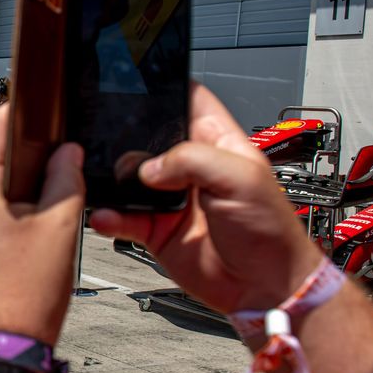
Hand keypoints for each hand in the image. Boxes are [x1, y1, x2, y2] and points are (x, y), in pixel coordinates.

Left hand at [0, 104, 84, 344]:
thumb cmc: (23, 298)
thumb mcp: (60, 228)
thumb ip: (65, 179)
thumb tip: (67, 152)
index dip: (20, 115)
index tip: (43, 112)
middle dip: (17, 151)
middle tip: (53, 154)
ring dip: (7, 179)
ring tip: (44, 190)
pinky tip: (24, 216)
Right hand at [89, 84, 320, 313]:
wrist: (265, 288)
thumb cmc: (271, 232)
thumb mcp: (242, 180)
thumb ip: (194, 160)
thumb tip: (149, 166)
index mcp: (218, 144)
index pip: (190, 103)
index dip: (167, 90)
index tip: (137, 84)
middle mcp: (192, 169)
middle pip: (149, 139)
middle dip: (126, 137)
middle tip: (107, 138)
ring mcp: (172, 199)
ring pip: (130, 180)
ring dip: (113, 180)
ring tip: (102, 179)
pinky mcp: (157, 230)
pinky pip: (124, 218)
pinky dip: (110, 217)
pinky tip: (106, 215)